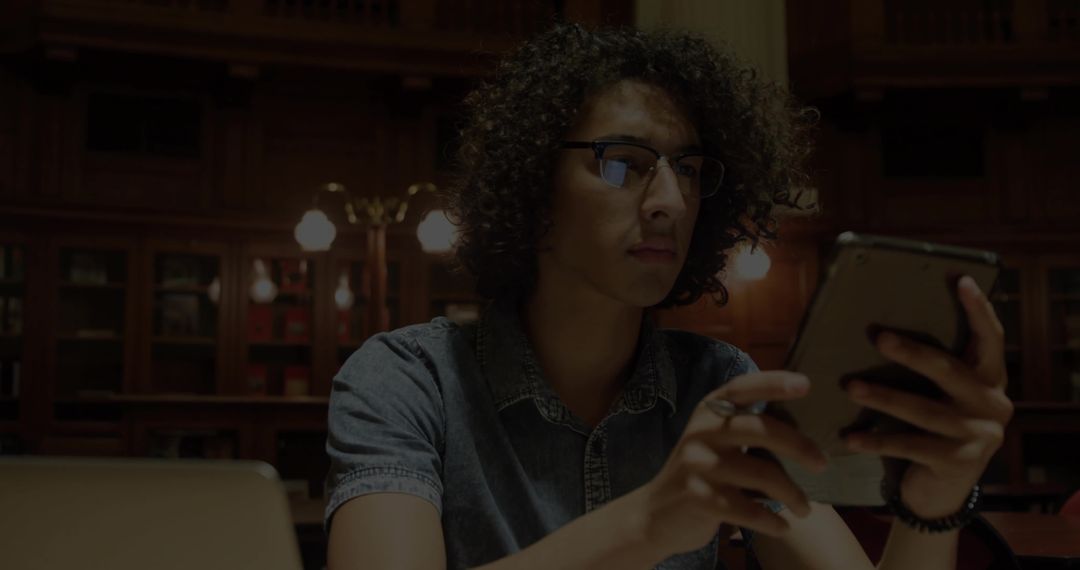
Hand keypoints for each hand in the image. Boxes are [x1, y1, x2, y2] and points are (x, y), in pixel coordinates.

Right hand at [634, 371, 827, 558]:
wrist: (654, 514)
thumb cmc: (699, 473)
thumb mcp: (714, 441)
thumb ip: (745, 427)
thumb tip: (802, 425)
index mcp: (708, 413)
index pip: (741, 389)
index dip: (773, 383)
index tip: (805, 384)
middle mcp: (700, 433)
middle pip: (760, 430)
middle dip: (799, 446)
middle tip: (822, 463)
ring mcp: (697, 465)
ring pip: (761, 474)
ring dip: (792, 494)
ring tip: (804, 508)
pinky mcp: (698, 498)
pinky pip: (748, 509)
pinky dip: (771, 520)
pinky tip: (782, 527)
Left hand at [843, 275, 1013, 517]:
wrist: (942, 492)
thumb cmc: (933, 427)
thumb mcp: (941, 396)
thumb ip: (931, 369)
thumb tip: (880, 328)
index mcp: (990, 379)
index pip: (990, 338)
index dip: (978, 310)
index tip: (960, 281)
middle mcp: (993, 404)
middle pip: (949, 371)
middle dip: (912, 353)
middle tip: (878, 337)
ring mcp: (979, 435)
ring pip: (923, 411)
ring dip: (883, 397)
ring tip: (850, 387)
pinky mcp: (958, 463)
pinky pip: (909, 446)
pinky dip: (876, 439)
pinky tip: (850, 436)